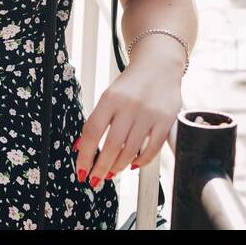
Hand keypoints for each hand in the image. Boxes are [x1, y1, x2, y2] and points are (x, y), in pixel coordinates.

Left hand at [72, 62, 182, 188]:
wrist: (159, 66)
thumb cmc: (131, 84)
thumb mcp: (110, 96)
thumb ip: (97, 121)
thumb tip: (80, 147)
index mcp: (110, 98)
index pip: (92, 131)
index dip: (84, 154)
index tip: (81, 169)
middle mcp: (129, 106)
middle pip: (111, 146)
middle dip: (100, 167)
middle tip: (95, 178)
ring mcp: (148, 114)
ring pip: (130, 151)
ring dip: (118, 167)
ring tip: (112, 172)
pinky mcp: (165, 121)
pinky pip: (151, 150)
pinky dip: (141, 161)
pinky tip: (133, 164)